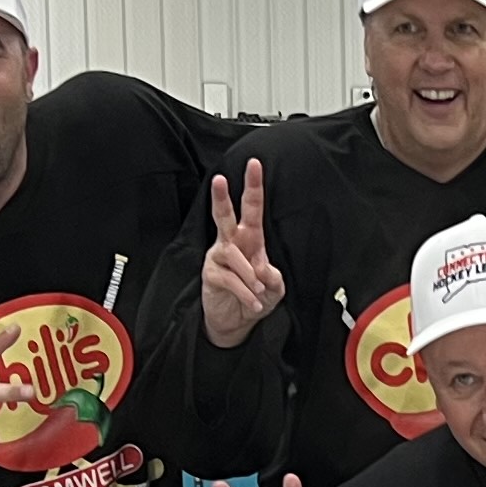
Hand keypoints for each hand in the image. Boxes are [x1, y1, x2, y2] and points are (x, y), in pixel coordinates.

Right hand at [198, 159, 284, 349]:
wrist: (237, 322)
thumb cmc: (257, 297)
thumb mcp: (275, 288)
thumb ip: (273, 277)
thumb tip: (262, 270)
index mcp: (250, 238)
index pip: (252, 208)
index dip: (253, 186)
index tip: (254, 164)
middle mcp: (231, 243)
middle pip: (224, 216)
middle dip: (221, 198)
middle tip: (220, 179)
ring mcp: (218, 258)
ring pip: (232, 255)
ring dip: (250, 276)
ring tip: (260, 292)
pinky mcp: (210, 275)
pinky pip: (229, 279)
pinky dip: (245, 293)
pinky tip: (254, 303)